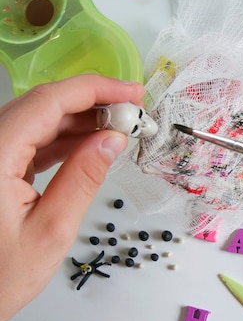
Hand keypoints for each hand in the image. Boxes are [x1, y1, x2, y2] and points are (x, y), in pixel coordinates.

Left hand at [0, 75, 143, 320]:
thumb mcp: (52, 230)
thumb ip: (83, 178)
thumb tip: (113, 139)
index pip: (47, 102)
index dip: (94, 90)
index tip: (132, 93)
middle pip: (42, 105)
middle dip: (91, 102)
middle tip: (133, 111)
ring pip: (38, 121)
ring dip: (80, 121)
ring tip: (120, 128)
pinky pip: (31, 141)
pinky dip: (64, 140)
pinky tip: (92, 144)